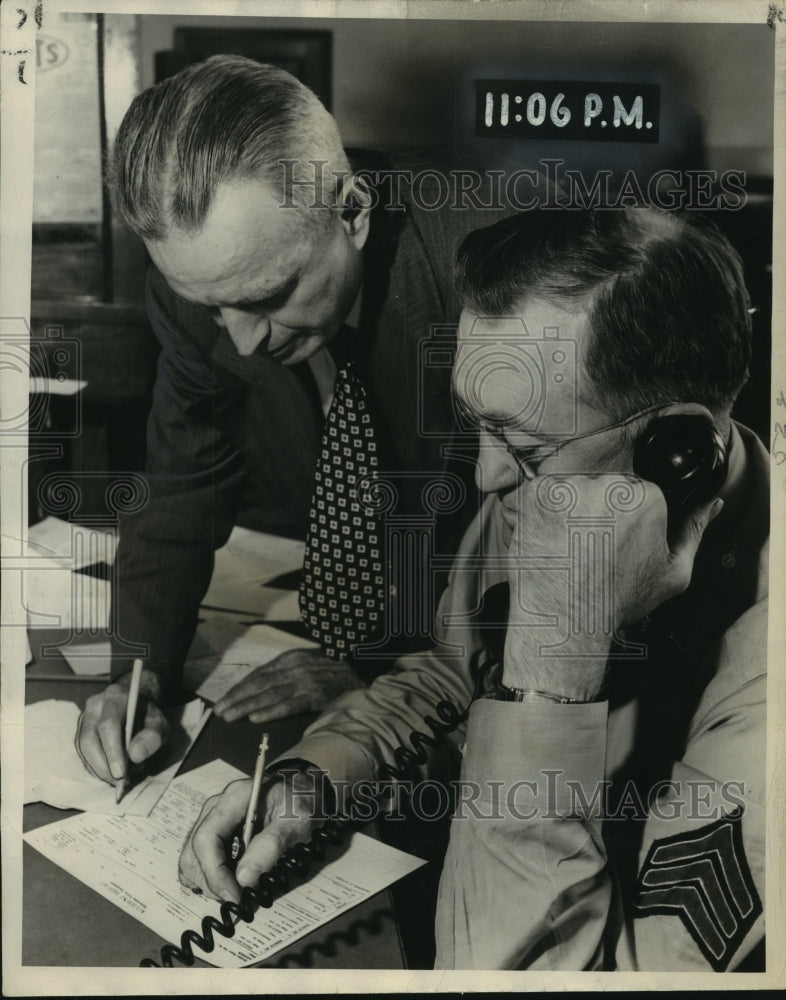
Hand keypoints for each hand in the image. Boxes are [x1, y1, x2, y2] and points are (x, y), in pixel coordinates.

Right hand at [75, 668, 168, 783]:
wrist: (135, 704)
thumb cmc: (148, 715)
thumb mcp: (159, 723)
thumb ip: (152, 737)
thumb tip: (135, 756)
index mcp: (115, 697)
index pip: (108, 725)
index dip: (112, 751)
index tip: (120, 774)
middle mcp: (95, 706)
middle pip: (89, 739)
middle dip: (103, 766)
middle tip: (120, 782)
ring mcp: (84, 718)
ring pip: (83, 749)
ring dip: (99, 768)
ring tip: (120, 778)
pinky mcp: (80, 730)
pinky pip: (83, 753)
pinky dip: (96, 767)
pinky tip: (111, 772)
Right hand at [178, 769, 323, 901]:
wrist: (301, 792)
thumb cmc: (300, 803)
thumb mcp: (295, 822)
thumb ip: (271, 846)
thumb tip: (243, 879)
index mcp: (234, 798)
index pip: (207, 837)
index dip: (216, 872)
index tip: (235, 895)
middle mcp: (216, 807)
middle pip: (195, 850)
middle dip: (213, 882)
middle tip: (239, 898)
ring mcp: (212, 819)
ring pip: (192, 858)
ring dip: (210, 882)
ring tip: (237, 891)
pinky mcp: (214, 832)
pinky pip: (198, 859)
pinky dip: (209, 877)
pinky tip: (230, 882)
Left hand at [213, 648, 362, 722]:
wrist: (364, 672)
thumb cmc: (334, 671)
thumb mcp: (308, 664)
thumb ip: (288, 673)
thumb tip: (262, 691)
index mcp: (291, 658)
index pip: (258, 675)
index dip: (239, 688)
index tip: (223, 700)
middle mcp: (295, 667)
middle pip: (259, 684)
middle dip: (236, 698)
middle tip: (219, 712)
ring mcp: (305, 681)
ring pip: (269, 695)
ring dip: (246, 706)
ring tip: (229, 717)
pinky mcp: (316, 695)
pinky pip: (289, 704)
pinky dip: (271, 711)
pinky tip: (256, 718)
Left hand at [503, 474, 722, 698]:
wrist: (563, 618)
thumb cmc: (619, 599)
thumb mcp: (673, 572)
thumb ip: (695, 531)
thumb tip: (713, 502)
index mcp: (646, 495)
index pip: (642, 493)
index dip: (632, 521)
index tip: (622, 545)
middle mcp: (606, 483)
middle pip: (609, 487)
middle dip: (604, 512)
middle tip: (596, 549)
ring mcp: (567, 486)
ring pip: (577, 489)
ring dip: (575, 510)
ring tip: (573, 548)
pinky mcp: (535, 494)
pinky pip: (546, 493)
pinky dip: (547, 513)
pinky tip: (553, 540)